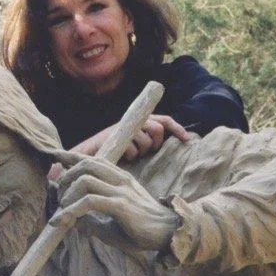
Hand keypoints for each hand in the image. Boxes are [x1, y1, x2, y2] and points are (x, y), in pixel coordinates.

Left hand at [50, 154, 179, 252]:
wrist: (168, 234)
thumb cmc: (142, 230)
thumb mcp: (112, 221)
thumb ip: (92, 218)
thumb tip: (71, 220)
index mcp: (120, 179)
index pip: (93, 160)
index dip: (71, 156)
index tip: (55, 157)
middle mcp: (120, 179)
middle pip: (86, 164)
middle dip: (66, 177)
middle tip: (59, 197)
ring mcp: (121, 191)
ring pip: (85, 180)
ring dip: (67, 195)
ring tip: (63, 211)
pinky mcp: (121, 206)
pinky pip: (90, 202)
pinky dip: (72, 210)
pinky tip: (65, 221)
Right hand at [72, 115, 190, 160]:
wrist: (88, 153)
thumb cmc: (114, 151)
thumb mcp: (135, 145)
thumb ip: (148, 142)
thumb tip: (167, 146)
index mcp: (140, 121)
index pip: (164, 120)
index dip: (177, 128)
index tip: (187, 139)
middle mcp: (134, 120)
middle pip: (157, 129)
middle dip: (155, 143)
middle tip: (145, 151)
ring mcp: (125, 126)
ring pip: (146, 140)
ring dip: (140, 151)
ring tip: (129, 154)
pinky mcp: (117, 134)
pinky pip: (133, 148)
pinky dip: (130, 155)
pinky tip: (122, 155)